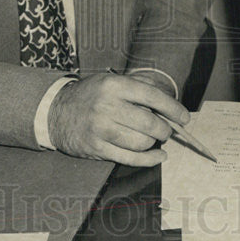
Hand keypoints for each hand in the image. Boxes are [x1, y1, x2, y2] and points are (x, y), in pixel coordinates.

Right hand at [48, 73, 188, 165]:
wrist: (55, 112)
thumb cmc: (90, 95)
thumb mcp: (111, 80)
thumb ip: (139, 87)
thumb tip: (169, 101)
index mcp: (114, 85)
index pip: (151, 96)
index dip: (172, 108)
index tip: (184, 117)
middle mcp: (107, 106)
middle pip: (149, 123)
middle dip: (164, 130)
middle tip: (167, 130)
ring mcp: (101, 129)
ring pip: (141, 142)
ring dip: (153, 143)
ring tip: (153, 139)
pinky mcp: (96, 148)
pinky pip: (130, 158)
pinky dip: (149, 159)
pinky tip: (157, 156)